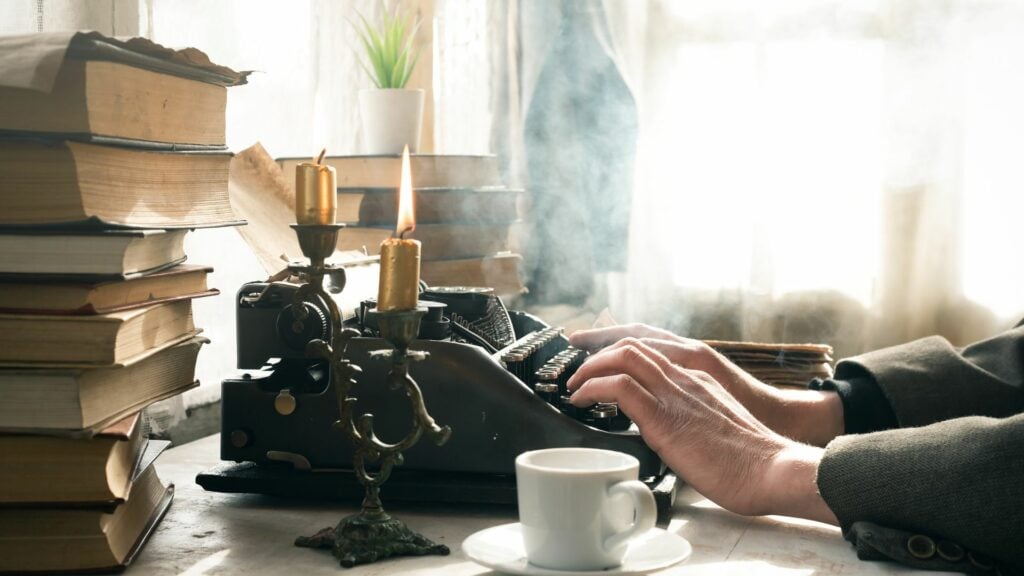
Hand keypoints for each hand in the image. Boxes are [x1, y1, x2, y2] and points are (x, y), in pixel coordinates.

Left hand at [566, 337, 837, 523]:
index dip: (619, 354)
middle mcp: (685, 380)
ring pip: (623, 356)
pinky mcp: (665, 417)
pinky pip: (619, 387)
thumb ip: (690, 423)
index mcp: (697, 382)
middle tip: (577, 369)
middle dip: (597, 351)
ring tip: (574, 385)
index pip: (651, 353)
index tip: (598, 364)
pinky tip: (581, 400)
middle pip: (632, 345)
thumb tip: (666, 437)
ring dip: (589, 367)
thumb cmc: (749, 464)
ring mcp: (675, 395)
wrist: (773, 470)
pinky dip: (592, 388)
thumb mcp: (715, 430)